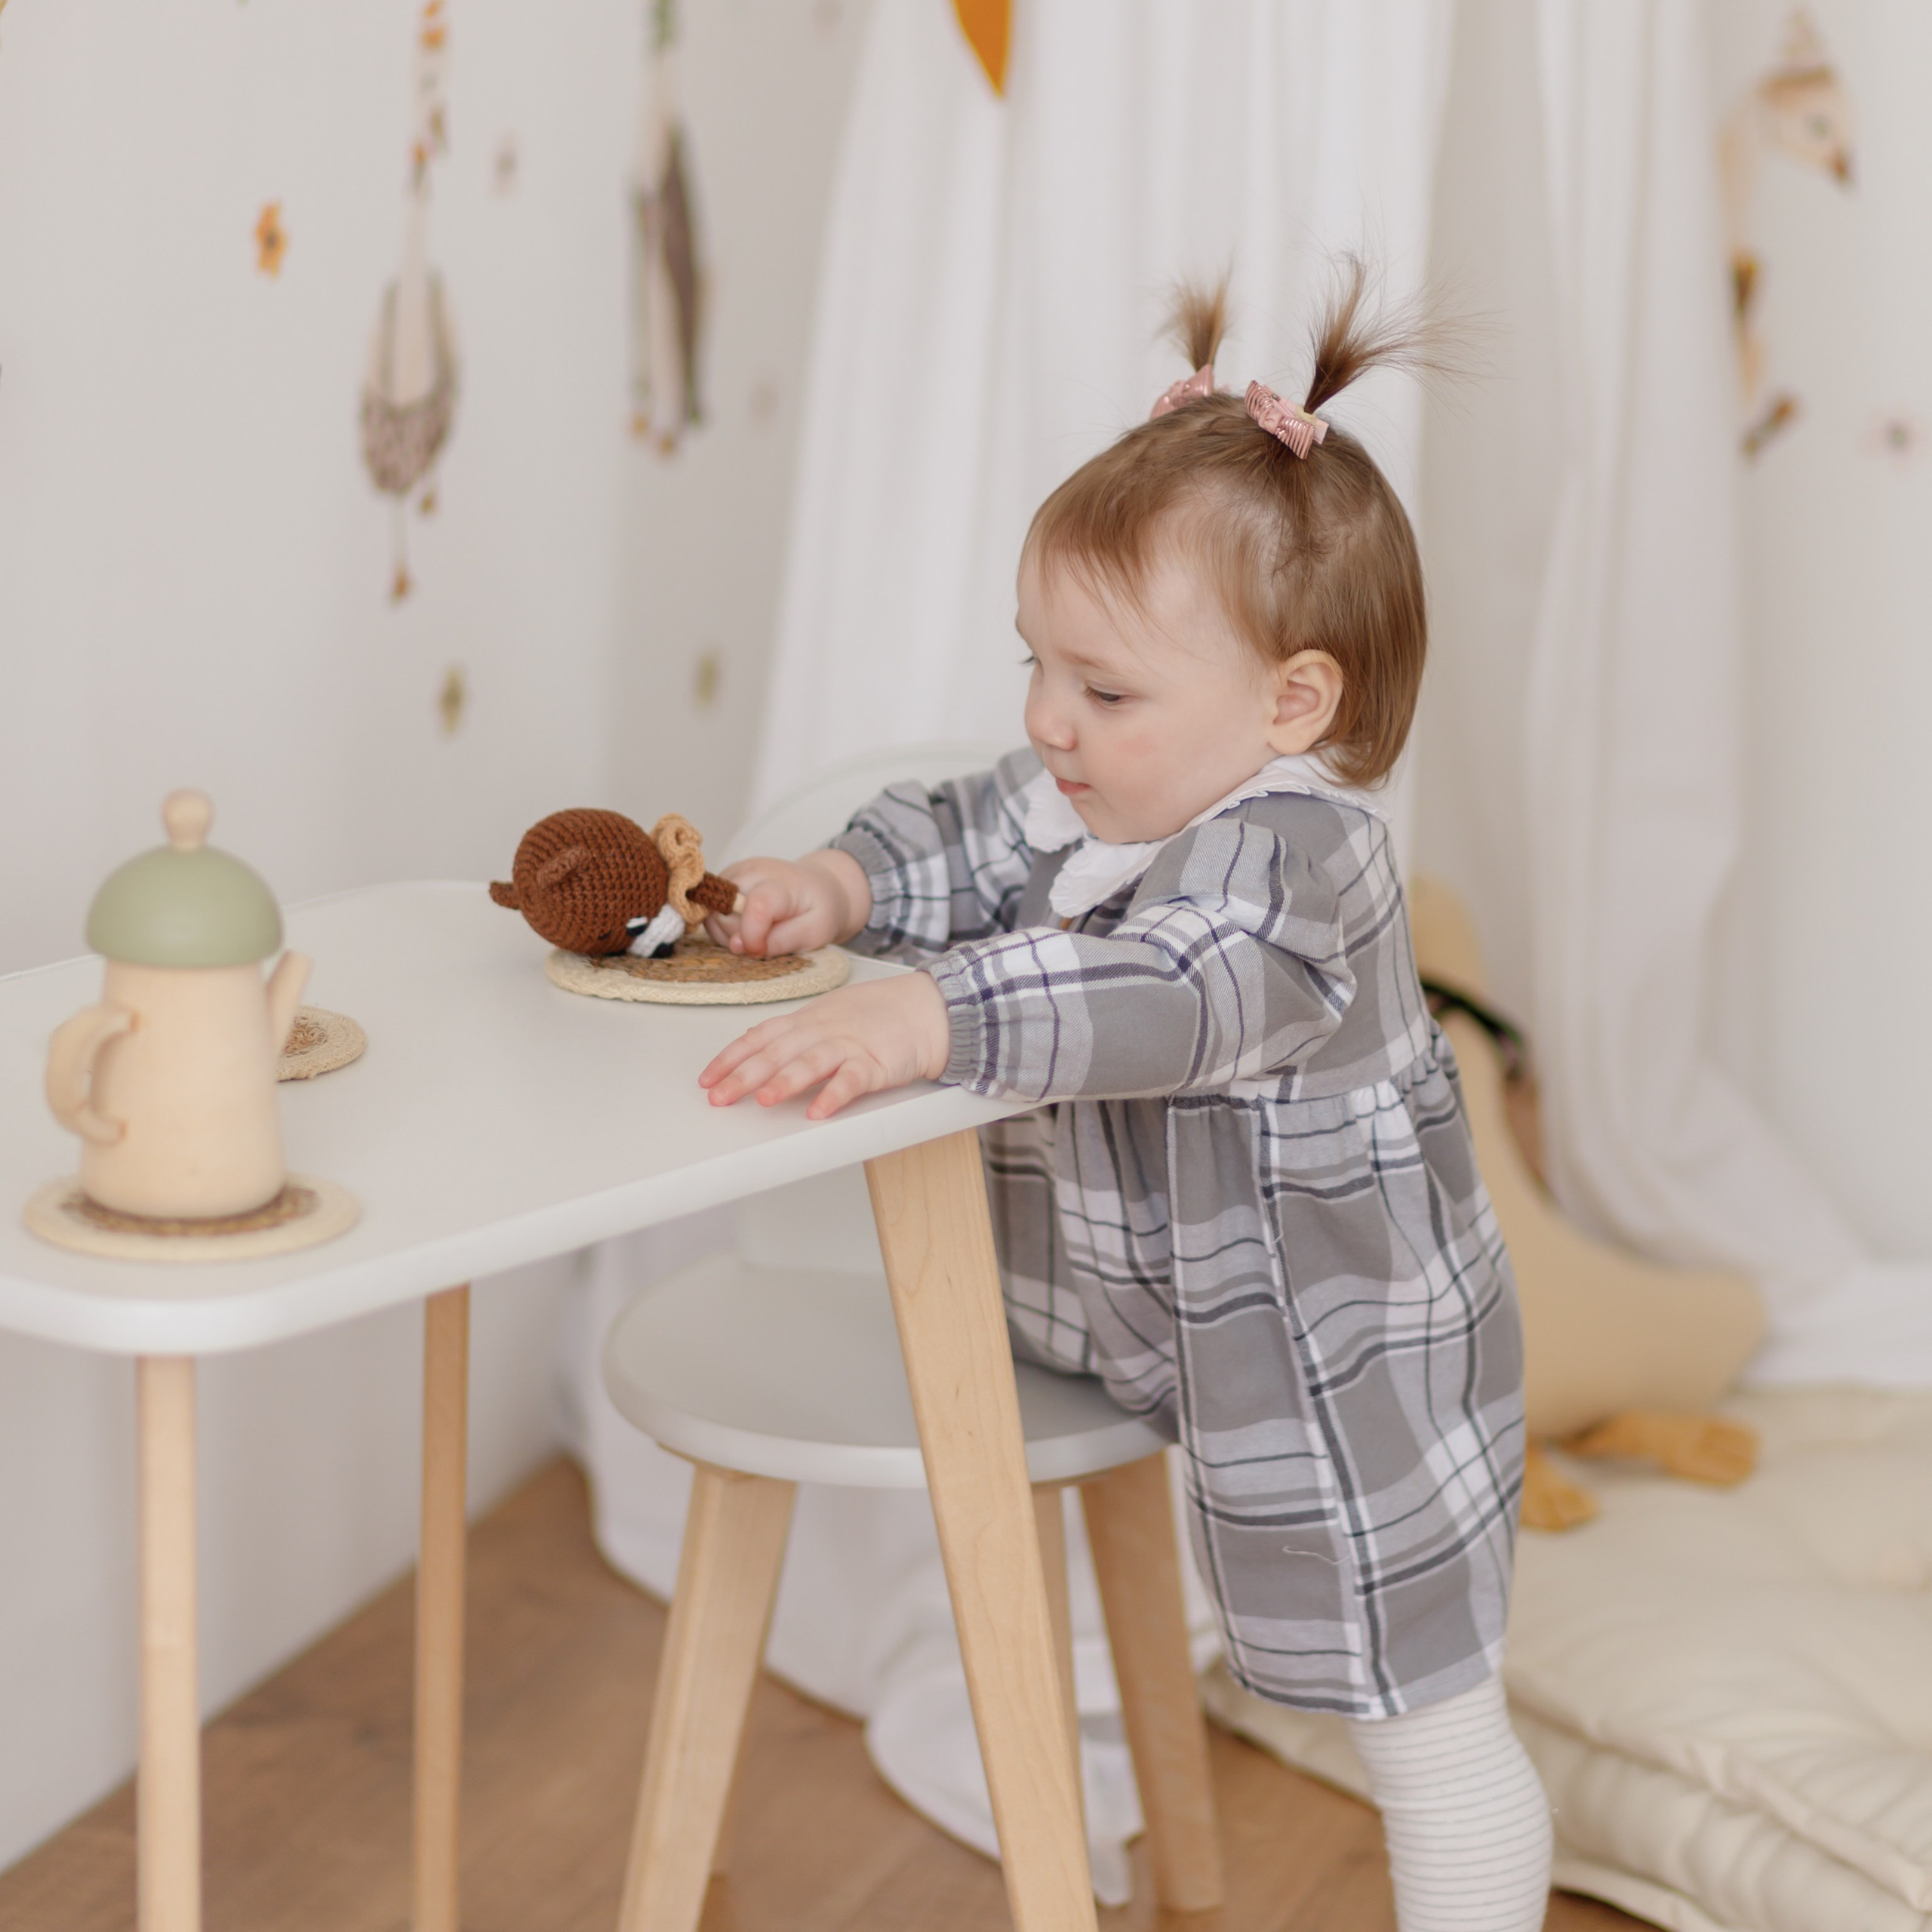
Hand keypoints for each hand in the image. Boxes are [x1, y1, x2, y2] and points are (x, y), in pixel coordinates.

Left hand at [698, 973, 950, 1119]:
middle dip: (744, 1075)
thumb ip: (794, 1033)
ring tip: (763, 1100)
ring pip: (811, 1062)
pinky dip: (834, 1095)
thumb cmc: (875, 1015)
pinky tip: (817, 1111)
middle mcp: (821, 1031)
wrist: (925, 1010)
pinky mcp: (876, 1063)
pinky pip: (852, 1079)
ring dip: (785, 1081)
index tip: (707, 1079)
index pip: (759, 1037)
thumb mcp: (826, 1016)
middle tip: (720, 1097)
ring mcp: (849, 1045)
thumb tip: (755, 1045)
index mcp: (806, 1021)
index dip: (731, 1057)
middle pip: (777, 1052)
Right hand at [705, 849, 871, 956]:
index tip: (760, 951)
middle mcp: (753, 871)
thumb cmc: (820, 911)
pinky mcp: (726, 876)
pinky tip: (748, 923)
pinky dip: (725, 924)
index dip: (752, 937)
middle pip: (724, 913)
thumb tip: (738, 946)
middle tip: (766, 938)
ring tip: (759, 931)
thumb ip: (779, 942)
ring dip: (730, 932)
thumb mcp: (815, 934)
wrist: (819, 886)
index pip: (756, 906)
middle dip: (740, 936)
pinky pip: (710, 909)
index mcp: (782, 883)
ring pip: (712, 913)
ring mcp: (736, 871)